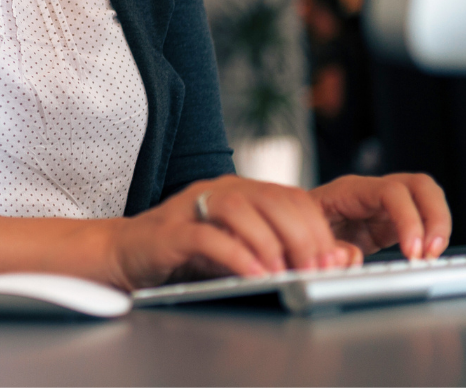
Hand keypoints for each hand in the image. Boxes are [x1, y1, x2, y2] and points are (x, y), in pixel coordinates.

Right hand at [106, 175, 352, 290]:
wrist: (127, 253)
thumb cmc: (188, 255)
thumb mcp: (243, 252)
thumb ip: (285, 254)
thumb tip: (339, 259)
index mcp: (243, 191)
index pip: (292, 197)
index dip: (318, 228)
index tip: (330, 263)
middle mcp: (221, 190)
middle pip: (273, 199)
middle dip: (301, 237)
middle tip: (312, 270)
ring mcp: (194, 206)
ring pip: (241, 210)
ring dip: (269, 244)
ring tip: (282, 274)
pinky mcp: (171, 230)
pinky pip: (207, 236)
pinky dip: (235, 255)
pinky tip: (251, 275)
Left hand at [310, 173, 451, 260]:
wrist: (294, 227)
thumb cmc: (298, 225)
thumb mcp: (304, 235)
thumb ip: (328, 247)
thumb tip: (353, 257)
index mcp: (351, 189)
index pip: (391, 191)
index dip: (408, 218)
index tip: (412, 251)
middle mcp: (374, 192)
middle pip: (420, 185)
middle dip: (435, 217)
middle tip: (431, 253)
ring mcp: (386, 205)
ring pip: (427, 197)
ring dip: (439, 226)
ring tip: (431, 257)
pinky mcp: (393, 221)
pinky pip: (424, 219)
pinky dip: (432, 236)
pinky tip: (425, 257)